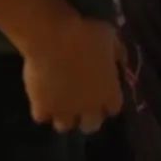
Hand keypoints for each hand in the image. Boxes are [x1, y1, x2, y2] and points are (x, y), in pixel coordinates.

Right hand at [21, 16, 123, 132]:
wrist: (54, 39)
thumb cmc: (86, 34)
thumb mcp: (111, 37)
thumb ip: (117, 52)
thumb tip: (120, 58)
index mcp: (109, 92)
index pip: (114, 108)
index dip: (108, 102)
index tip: (103, 92)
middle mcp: (88, 107)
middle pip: (91, 126)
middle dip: (87, 117)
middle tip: (80, 103)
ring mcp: (64, 110)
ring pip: (64, 126)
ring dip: (63, 116)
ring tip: (59, 103)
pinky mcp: (41, 107)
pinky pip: (41, 117)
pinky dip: (41, 109)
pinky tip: (41, 98)